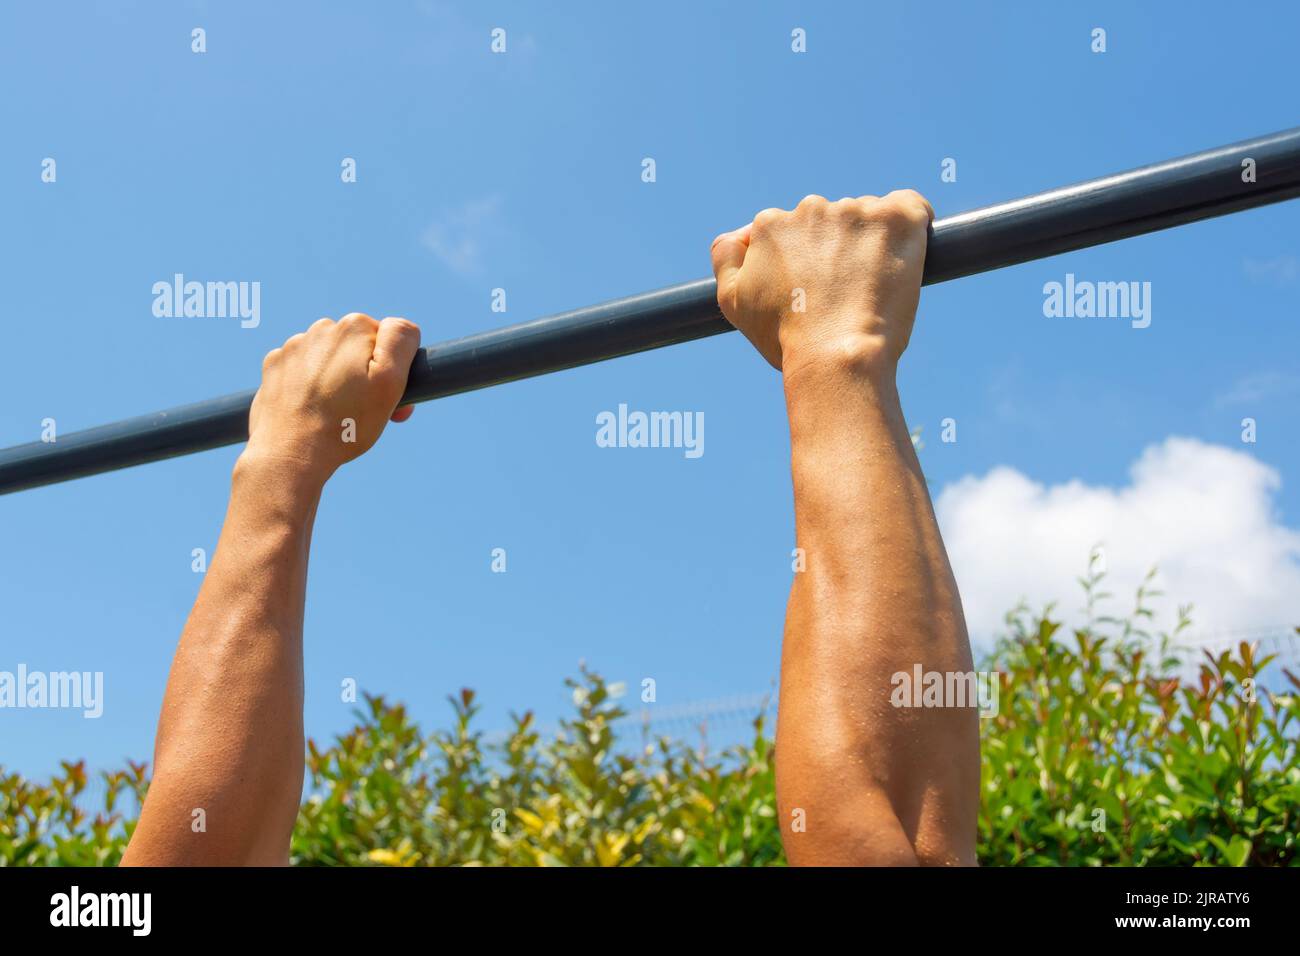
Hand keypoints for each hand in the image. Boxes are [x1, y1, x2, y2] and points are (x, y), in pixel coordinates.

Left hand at [243, 313, 420, 483]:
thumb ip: (401, 341)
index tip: (386, 398)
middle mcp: (322, 328)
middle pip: (357, 347)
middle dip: (363, 373)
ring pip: (329, 358)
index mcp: (354, 327)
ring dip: (336, 378)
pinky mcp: (274, 365)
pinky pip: (301, 368)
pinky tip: (310, 407)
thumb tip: (399, 324)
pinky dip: (309, 384)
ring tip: (333, 411)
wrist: (290, 452)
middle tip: (362, 410)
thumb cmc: (346, 423)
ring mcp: (293, 346)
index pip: (389, 339)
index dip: (393, 370)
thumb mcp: (389, 383)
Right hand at [710, 190, 932, 378]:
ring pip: (870, 221)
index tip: (816, 291)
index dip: (807, 263)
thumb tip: (741, 233)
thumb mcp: (731, 301)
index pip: (794, 231)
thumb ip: (726, 257)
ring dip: (873, 246)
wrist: (835, 356)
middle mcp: (811, 208)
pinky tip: (906, 258)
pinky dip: (912, 230)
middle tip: (845, 295)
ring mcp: (856, 210)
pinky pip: (912, 209)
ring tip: (872, 291)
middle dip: (839, 250)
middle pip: (832, 223)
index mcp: (771, 224)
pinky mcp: (898, 219)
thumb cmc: (786, 338)